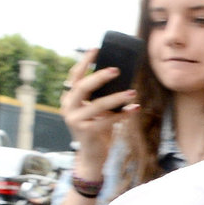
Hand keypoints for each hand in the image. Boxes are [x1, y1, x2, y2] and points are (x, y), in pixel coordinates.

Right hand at [60, 49, 136, 173]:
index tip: (96, 49)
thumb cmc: (97, 128)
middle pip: (82, 87)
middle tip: (116, 70)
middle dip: (99, 76)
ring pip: (98, 105)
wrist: (92, 155)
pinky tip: (134, 109)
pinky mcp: (86, 132)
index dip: (84, 62)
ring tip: (132, 92)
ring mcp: (75, 120)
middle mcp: (68, 107)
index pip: (74, 76)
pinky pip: (107, 120)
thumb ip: (100, 95)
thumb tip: (118, 75)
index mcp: (69, 98)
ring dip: (117, 97)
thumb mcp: (96, 109)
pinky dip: (123, 114)